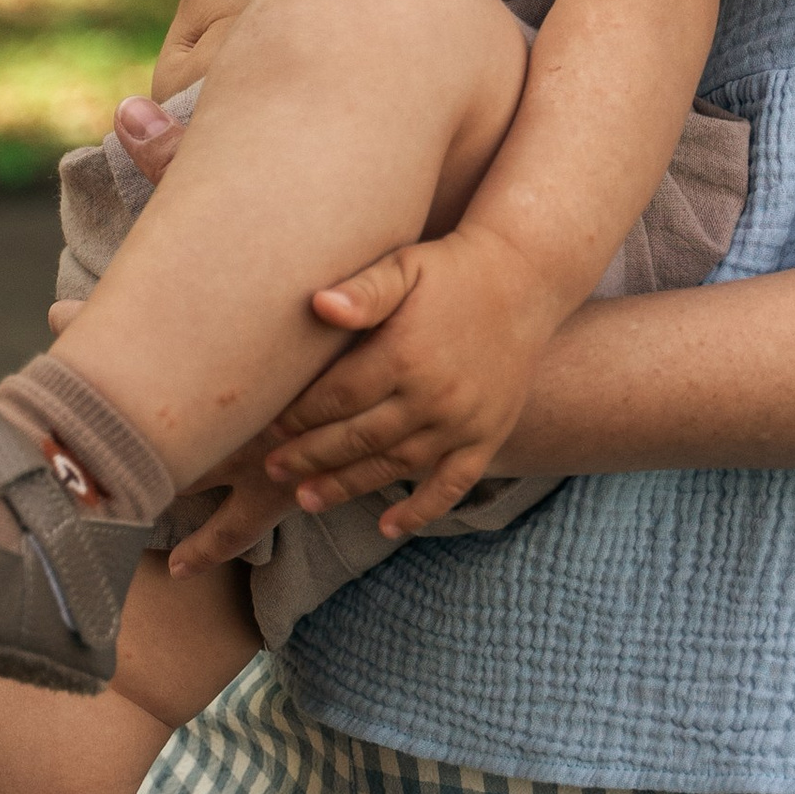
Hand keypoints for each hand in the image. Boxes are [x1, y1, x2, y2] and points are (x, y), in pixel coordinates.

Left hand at [244, 226, 567, 543]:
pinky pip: (452, 485)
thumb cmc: (452, 269)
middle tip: (273, 469)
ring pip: (394, 467)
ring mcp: (464, 423)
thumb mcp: (405, 267)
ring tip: (307, 499)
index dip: (299, 416)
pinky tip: (388, 526)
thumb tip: (318, 306)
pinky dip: (421, 510)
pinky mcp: (488, 436)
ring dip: (347, 487)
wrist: (525, 278)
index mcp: (406, 356)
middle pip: (358, 439)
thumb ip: (363, 290)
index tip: (269, 427)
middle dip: (310, 457)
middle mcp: (435, 397)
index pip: (337, 398)